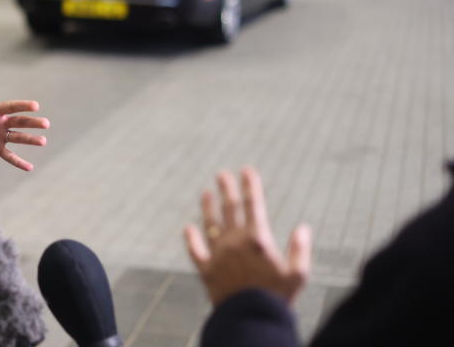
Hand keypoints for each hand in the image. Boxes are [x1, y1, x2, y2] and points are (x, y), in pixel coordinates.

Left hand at [0, 66, 48, 170]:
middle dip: (32, 123)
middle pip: (19, 122)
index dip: (22, 106)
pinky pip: (9, 155)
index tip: (35, 106)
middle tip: (46, 123)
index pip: (11, 107)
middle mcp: (1, 122)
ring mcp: (0, 136)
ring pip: (18, 137)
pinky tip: (29, 167)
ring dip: (30, 140)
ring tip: (43, 141)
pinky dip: (18, 161)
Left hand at [184, 167, 310, 306]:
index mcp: (257, 240)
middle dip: (227, 190)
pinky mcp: (206, 270)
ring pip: (211, 225)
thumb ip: (300, 249)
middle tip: (222, 174)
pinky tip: (188, 228)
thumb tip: (304, 228)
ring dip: (208, 208)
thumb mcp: (298, 275)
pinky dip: (192, 239)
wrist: (251, 320)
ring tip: (206, 193)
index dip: (250, 186)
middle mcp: (234, 242)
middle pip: (230, 209)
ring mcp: (218, 255)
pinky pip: (196, 251)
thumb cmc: (277, 299)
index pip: (253, 205)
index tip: (246, 170)